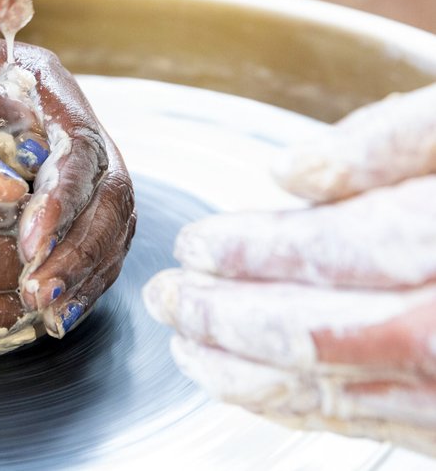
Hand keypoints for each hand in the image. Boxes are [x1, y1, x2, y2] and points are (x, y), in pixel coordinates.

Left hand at [0, 32, 136, 337]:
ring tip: (46, 311)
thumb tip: (23, 148)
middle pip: (111, 193)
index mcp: (49, 83)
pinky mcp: (74, 195)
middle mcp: (74, 121)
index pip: (81, 148)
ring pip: (113, 224)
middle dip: (79, 250)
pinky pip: (100, 243)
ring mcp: (80, 160)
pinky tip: (56, 312)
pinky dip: (83, 280)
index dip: (64, 201)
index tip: (29, 245)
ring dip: (85, 273)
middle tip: (38, 293)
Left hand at [143, 83, 435, 454]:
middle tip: (166, 298)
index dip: (250, 250)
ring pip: (337, 394)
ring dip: (247, 373)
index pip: (330, 252)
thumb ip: (395, 137)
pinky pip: (373, 423)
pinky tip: (257, 389)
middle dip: (225, 317)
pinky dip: (304, 408)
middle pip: (315, 332)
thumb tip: (290, 174)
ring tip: (188, 349)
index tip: (196, 243)